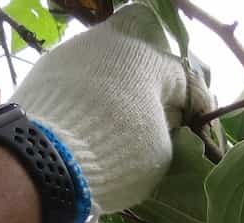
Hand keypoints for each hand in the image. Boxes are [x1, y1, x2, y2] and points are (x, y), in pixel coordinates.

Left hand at [10, 5, 211, 213]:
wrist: (44, 158)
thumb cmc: (118, 153)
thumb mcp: (162, 152)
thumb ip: (170, 130)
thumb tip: (167, 124)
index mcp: (148, 59)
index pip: (185, 81)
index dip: (197, 109)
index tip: (199, 133)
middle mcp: (110, 43)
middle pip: (143, 57)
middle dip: (154, 84)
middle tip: (158, 118)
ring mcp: (73, 51)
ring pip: (106, 64)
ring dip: (118, 88)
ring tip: (119, 122)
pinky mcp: (44, 69)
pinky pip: (78, 78)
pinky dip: (89, 96)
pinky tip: (89, 121)